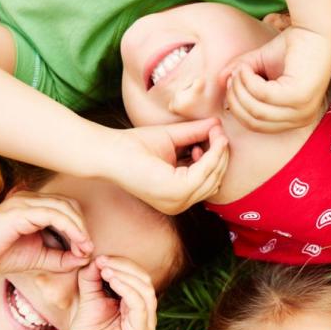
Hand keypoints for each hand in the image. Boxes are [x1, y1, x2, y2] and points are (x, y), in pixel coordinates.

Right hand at [0, 191, 92, 273]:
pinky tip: (77, 243)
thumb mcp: (38, 259)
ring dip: (80, 228)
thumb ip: (61, 258)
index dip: (81, 228)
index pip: (67, 209)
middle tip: (88, 249)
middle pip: (70, 205)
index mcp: (34, 207)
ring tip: (85, 247)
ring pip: (65, 207)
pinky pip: (53, 214)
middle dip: (83, 227)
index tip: (86, 250)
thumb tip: (85, 258)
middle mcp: (31, 199)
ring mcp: (25, 202)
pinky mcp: (20, 210)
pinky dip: (70, 228)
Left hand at [64, 256, 157, 329]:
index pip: (138, 278)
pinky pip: (140, 305)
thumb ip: (92, 279)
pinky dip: (127, 289)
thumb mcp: (89, 298)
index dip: (122, 264)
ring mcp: (147, 324)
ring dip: (125, 275)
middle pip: (145, 280)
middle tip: (103, 261)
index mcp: (137, 306)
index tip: (101, 258)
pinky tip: (112, 280)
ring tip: (105, 270)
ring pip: (145, 290)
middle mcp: (146, 315)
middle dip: (124, 266)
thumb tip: (96, 259)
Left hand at [98, 119, 228, 214]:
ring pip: (213, 177)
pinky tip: (211, 139)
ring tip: (215, 133)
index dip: (216, 158)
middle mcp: (178, 204)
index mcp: (175, 196)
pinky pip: (205, 172)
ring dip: (219, 153)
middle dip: (221, 155)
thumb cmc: (133, 145)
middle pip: (214, 181)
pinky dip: (213, 154)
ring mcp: (177, 201)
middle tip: (219, 133)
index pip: (207, 181)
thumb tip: (218, 125)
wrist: (109, 150)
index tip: (216, 136)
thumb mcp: (173, 139)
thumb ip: (195, 134)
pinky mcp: (176, 192)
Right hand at [221, 25, 330, 133]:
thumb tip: (221, 81)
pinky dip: (249, 80)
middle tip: (233, 75)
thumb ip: (240, 75)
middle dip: (236, 99)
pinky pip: (262, 95)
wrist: (314, 29)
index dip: (237, 107)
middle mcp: (301, 118)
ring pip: (256, 110)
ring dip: (241, 88)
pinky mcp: (300, 97)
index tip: (231, 83)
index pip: (256, 125)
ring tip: (241, 69)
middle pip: (254, 121)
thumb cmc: (291, 46)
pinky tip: (248, 67)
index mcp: (295, 118)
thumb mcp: (259, 65)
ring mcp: (302, 110)